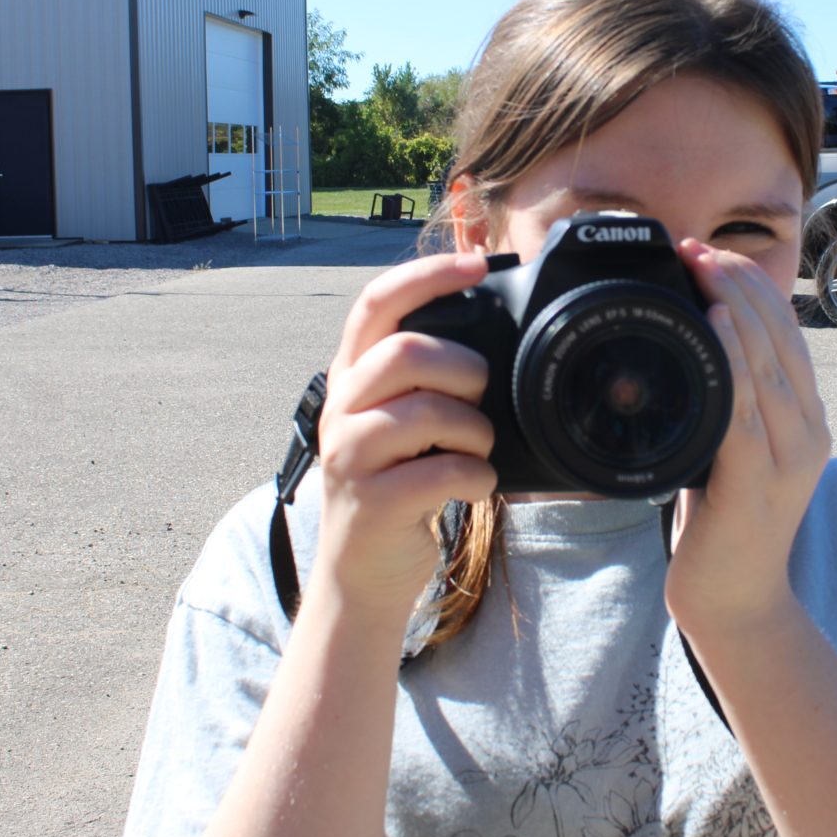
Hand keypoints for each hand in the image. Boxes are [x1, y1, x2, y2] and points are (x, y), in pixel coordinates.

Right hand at [310, 253, 499, 626]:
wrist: (363, 573)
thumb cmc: (398, 484)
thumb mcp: (402, 420)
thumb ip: (427, 377)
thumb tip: (493, 329)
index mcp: (353, 376)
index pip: (376, 303)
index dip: (425, 276)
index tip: (475, 263)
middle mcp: (342, 407)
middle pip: (405, 351)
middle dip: (463, 368)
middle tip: (478, 395)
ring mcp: (349, 455)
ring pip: (427, 412)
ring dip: (475, 431)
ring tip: (475, 450)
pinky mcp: (370, 502)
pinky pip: (443, 472)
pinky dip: (477, 477)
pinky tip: (472, 485)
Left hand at [663, 241, 831, 635]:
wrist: (736, 601)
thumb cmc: (727, 524)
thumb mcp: (736, 449)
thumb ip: (734, 404)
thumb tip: (700, 348)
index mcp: (807, 421)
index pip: (790, 336)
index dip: (755, 287)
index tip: (715, 252)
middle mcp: (809, 433)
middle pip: (781, 340)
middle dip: (739, 284)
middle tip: (699, 246)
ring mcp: (788, 460)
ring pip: (766, 366)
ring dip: (733, 309)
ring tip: (703, 268)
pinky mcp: (756, 485)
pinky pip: (744, 411)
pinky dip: (731, 363)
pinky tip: (714, 329)